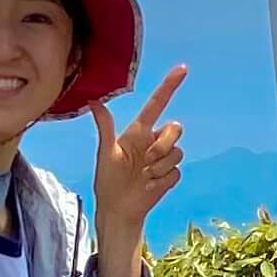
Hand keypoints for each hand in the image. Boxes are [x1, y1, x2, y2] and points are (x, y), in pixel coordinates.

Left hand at [89, 63, 189, 276]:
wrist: (118, 208)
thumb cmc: (108, 180)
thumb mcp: (105, 153)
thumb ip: (105, 128)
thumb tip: (94, 102)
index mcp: (138, 132)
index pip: (157, 104)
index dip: (169, 86)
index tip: (182, 69)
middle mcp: (153, 141)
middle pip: (175, 128)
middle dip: (164, 143)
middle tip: (146, 159)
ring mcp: (163, 159)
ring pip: (177, 152)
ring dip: (159, 166)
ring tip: (143, 176)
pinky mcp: (170, 175)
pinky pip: (176, 171)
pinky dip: (162, 180)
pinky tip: (149, 186)